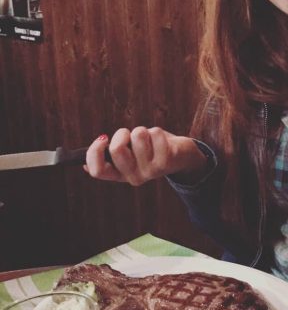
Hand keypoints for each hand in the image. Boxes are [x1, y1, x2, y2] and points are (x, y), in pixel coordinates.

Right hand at [84, 127, 205, 185]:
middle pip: (116, 149)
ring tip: (150, 139)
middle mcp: (134, 178)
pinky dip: (157, 131)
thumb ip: (110, 157)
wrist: (182, 157)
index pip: (98, 171)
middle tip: (131, 136)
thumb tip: (82, 163)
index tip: (102, 139)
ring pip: (137, 136)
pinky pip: (154, 133)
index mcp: (120, 176)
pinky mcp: (167, 160)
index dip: (95, 152)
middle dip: (122, 134)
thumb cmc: (150, 151)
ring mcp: (151, 171)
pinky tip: (163, 141)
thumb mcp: (128, 155)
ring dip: (142, 131)